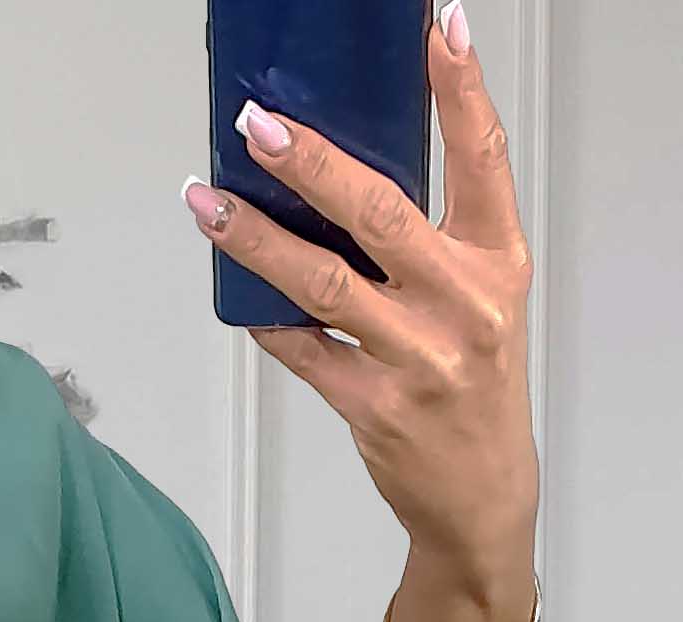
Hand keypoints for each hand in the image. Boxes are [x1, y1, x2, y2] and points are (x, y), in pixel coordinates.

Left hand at [183, 2, 539, 585]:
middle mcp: (464, 303)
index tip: (435, 28)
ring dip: (255, 239)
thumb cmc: (473, 385)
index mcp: (497, 261)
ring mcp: (419, 357)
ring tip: (207, 202)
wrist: (481, 493)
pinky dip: (264, 319)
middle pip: (378, 212)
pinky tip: (232, 289)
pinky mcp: (374, 406)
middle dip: (311, 162)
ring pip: (321, 281)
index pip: (482, 156)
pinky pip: (302, 350)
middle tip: (260, 125)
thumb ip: (431, 240)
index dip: (460, 88)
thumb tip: (341, 178)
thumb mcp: (480, 299)